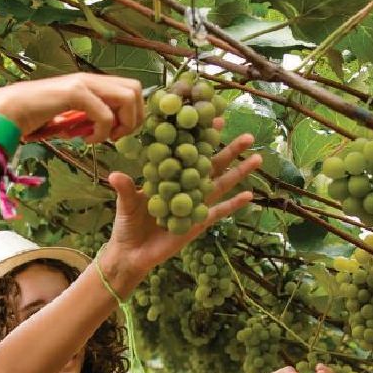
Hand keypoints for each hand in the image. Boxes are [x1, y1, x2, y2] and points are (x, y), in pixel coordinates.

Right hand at [0, 74, 143, 144]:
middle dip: (133, 118)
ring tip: (102, 137)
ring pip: (128, 97)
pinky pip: (105, 114)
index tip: (115, 133)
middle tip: (114, 136)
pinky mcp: (74, 93)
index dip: (131, 114)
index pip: (131, 90)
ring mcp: (83, 83)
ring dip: (122, 123)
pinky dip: (101, 132)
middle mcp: (90, 79)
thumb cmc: (35, 117)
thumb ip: (89, 118)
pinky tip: (86, 140)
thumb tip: (107, 128)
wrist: (7, 112)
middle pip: (136, 89)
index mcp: (91, 83)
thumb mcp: (69, 118)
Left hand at [98, 125, 263, 289]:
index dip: (201, 136)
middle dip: (230, 150)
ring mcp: (195, 203)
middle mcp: (185, 186)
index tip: (214, 118)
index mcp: (169, 175)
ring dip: (239, 172)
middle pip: (212, 164)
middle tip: (248, 135)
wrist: (133, 254)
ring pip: (222, 184)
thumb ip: (126, 190)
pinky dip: (234, 204)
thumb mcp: (126, 205)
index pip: (188, 151)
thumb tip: (115, 175)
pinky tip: (250, 195)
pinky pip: (220, 211)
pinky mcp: (199, 222)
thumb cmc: (127, 225)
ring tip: (257, 157)